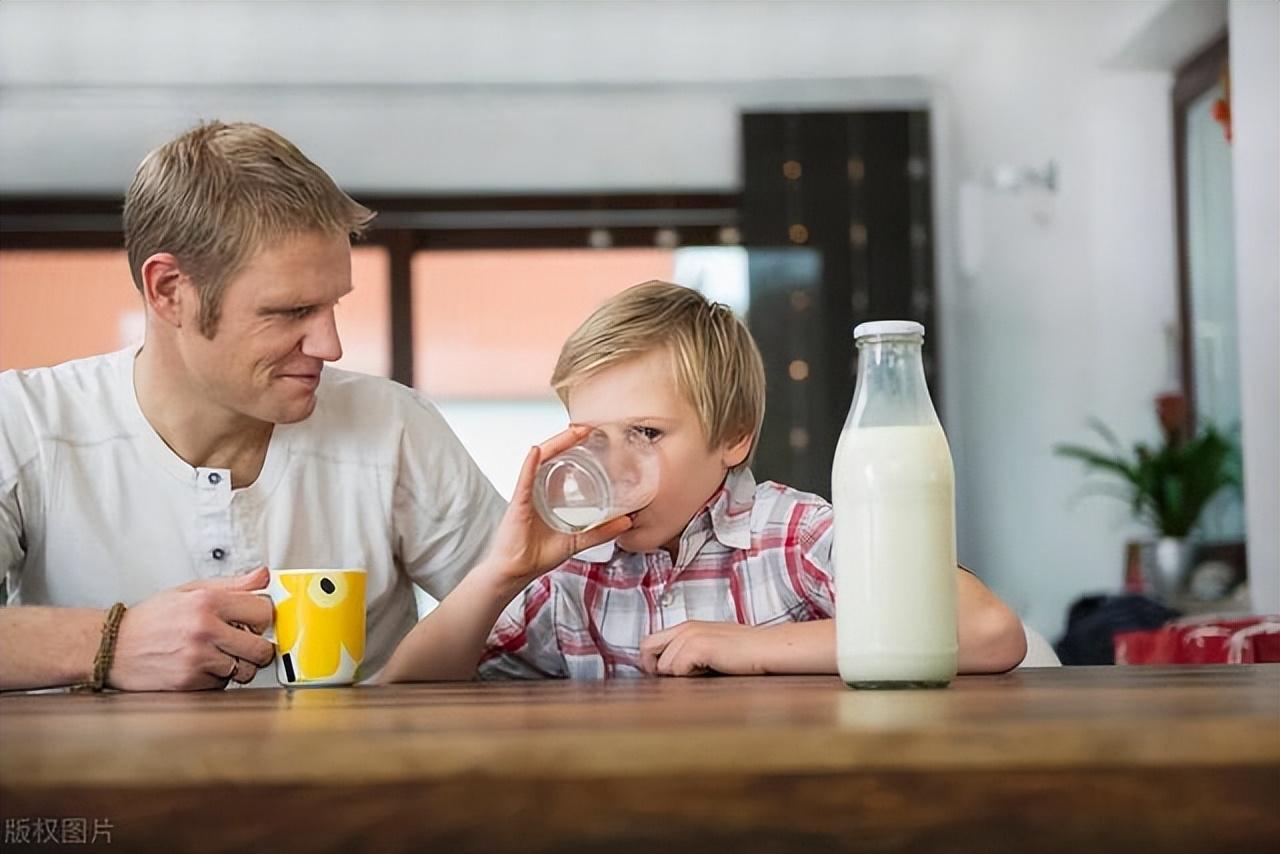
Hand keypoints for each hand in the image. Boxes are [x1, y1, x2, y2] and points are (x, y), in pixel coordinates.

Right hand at [109, 567, 275, 690]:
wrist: (112, 646)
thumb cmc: (151, 619)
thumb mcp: (191, 590)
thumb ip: (233, 584)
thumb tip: (263, 576)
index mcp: (208, 602)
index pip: (264, 612)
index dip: (262, 618)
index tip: (254, 621)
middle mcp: (205, 630)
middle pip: (261, 648)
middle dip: (256, 648)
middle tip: (242, 643)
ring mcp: (198, 658)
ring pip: (245, 670)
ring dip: (237, 666)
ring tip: (218, 655)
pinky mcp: (190, 682)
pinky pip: (222, 685)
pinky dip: (216, 679)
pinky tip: (200, 666)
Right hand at [480, 426, 631, 590]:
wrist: (516, 572)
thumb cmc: (537, 554)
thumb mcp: (577, 541)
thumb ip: (601, 531)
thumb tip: (628, 521)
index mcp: (548, 493)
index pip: (561, 463)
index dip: (574, 447)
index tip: (592, 435)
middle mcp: (536, 489)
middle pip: (552, 456)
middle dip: (569, 439)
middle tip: (589, 428)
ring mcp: (526, 494)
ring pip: (540, 461)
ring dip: (555, 444)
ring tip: (572, 431)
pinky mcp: (518, 504)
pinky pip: (523, 480)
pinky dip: (529, 465)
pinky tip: (535, 452)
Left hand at [639, 621, 768, 676]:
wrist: (766, 648)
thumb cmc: (744, 652)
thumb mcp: (711, 646)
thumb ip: (689, 653)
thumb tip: (668, 671)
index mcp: (686, 627)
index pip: (649, 642)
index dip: (651, 662)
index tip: (664, 676)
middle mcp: (684, 628)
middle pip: (646, 649)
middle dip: (654, 668)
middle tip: (676, 679)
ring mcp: (690, 636)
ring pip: (663, 666)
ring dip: (679, 676)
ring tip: (703, 673)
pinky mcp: (698, 647)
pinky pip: (677, 670)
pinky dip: (689, 677)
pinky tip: (709, 672)